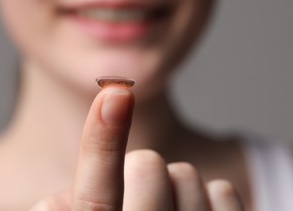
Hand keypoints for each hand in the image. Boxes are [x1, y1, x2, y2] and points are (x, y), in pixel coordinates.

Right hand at [31, 87, 243, 210]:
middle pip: (148, 168)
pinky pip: (223, 191)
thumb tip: (89, 149)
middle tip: (140, 183)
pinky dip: (209, 194)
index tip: (116, 93)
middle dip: (141, 163)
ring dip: (172, 183)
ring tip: (165, 205)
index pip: (96, 199)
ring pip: (185, 175)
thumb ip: (69, 198)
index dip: (102, 144)